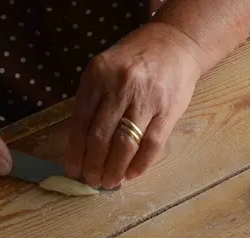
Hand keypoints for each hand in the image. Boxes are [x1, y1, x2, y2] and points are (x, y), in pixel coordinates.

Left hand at [65, 21, 206, 188]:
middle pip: (101, 136)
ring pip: (125, 144)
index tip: (73, 170)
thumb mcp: (106, 70)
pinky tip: (131, 174)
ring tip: (109, 183)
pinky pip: (151, 145)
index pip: (81, 122)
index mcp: (98, 76)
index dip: (76, 152)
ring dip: (115, 169)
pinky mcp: (168, 111)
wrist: (176, 44)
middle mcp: (121, 86)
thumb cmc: (136, 60)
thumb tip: (82, 145)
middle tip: (92, 181)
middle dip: (94, 165)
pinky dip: (140, 164)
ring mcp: (146, 99)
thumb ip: (93, 101)